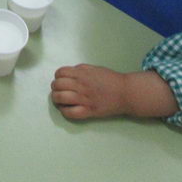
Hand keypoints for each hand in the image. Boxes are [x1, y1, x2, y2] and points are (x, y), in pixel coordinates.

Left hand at [51, 65, 178, 119]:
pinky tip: (66, 109)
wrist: (125, 92)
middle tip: (58, 90)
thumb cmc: (110, 79)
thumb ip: (79, 70)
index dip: (58, 76)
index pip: (60, 73)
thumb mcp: (94, 68)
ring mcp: (84, 99)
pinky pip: (70, 113)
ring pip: (61, 98)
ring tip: (59, 100)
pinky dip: (64, 111)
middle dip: (55, 87)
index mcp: (82, 74)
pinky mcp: (89, 111)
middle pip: (58, 85)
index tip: (61, 80)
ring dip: (56, 99)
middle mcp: (81, 85)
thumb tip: (68, 74)